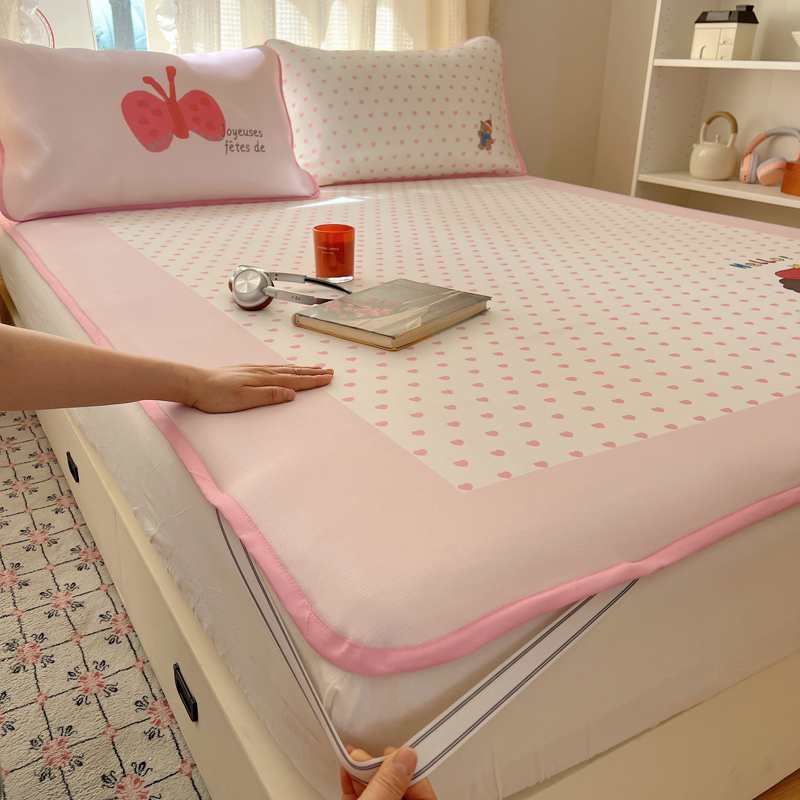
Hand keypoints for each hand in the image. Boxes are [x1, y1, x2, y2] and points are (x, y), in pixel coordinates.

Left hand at [187, 364, 332, 412]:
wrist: (193, 383)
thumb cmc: (215, 395)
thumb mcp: (244, 399)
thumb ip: (269, 395)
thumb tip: (291, 394)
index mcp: (264, 380)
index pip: (294, 380)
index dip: (312, 380)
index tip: (328, 378)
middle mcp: (261, 372)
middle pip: (293, 372)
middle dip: (312, 373)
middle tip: (329, 371)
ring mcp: (254, 370)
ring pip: (284, 369)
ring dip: (301, 369)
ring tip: (314, 367)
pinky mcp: (246, 371)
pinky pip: (273, 368)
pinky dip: (286, 368)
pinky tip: (287, 368)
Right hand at [340, 747, 436, 799]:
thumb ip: (389, 783)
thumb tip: (406, 756)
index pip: (424, 795)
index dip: (413, 772)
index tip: (400, 754)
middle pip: (397, 789)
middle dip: (381, 768)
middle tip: (370, 755)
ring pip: (378, 792)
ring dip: (364, 772)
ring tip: (354, 756)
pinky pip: (361, 797)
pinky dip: (352, 783)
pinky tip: (347, 768)